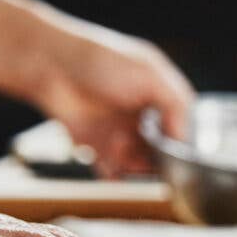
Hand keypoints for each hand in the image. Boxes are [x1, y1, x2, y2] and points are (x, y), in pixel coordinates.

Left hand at [33, 18, 193, 177]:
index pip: (184, 132)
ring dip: (133, 163)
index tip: (171, 153)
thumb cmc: (102, 60)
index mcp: (164, 100)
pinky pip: (114, 173)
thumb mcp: (151, 75)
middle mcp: (147, 119)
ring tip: (116, 145)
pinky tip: (110, 165)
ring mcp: (123, 135)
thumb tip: (185, 140)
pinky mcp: (99, 148)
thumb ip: (176, 105)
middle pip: (164, 154)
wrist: (51, 65)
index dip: (179, 145)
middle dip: (155, 158)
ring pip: (140, 166)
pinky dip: (115, 176)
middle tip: (140, 150)